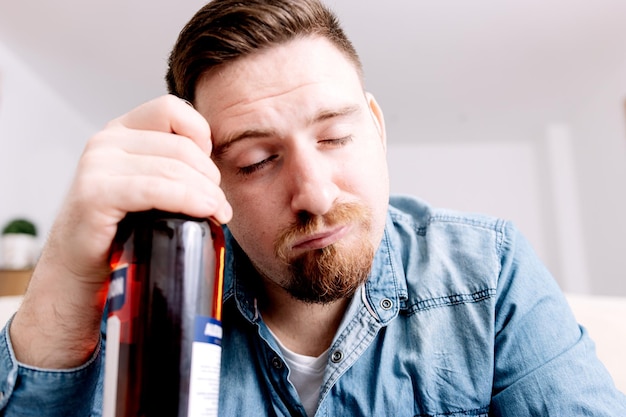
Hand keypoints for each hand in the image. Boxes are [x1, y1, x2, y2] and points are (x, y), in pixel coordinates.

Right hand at [10, 95, 231, 367]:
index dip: (201, 135)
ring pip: (174, 168)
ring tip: (219, 214)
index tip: (210, 171)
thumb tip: (220, 165)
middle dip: (212, 178)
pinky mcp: (95, 194)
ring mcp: (97, 166)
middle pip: (182, 146)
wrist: (81, 272)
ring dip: (207, 194)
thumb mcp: (149, 186)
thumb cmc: (122, 231)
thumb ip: (173, 165)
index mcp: (121, 132)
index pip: (172, 109)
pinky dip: (188, 200)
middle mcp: (106, 142)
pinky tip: (205, 213)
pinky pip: (156, 190)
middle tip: (221, 206)